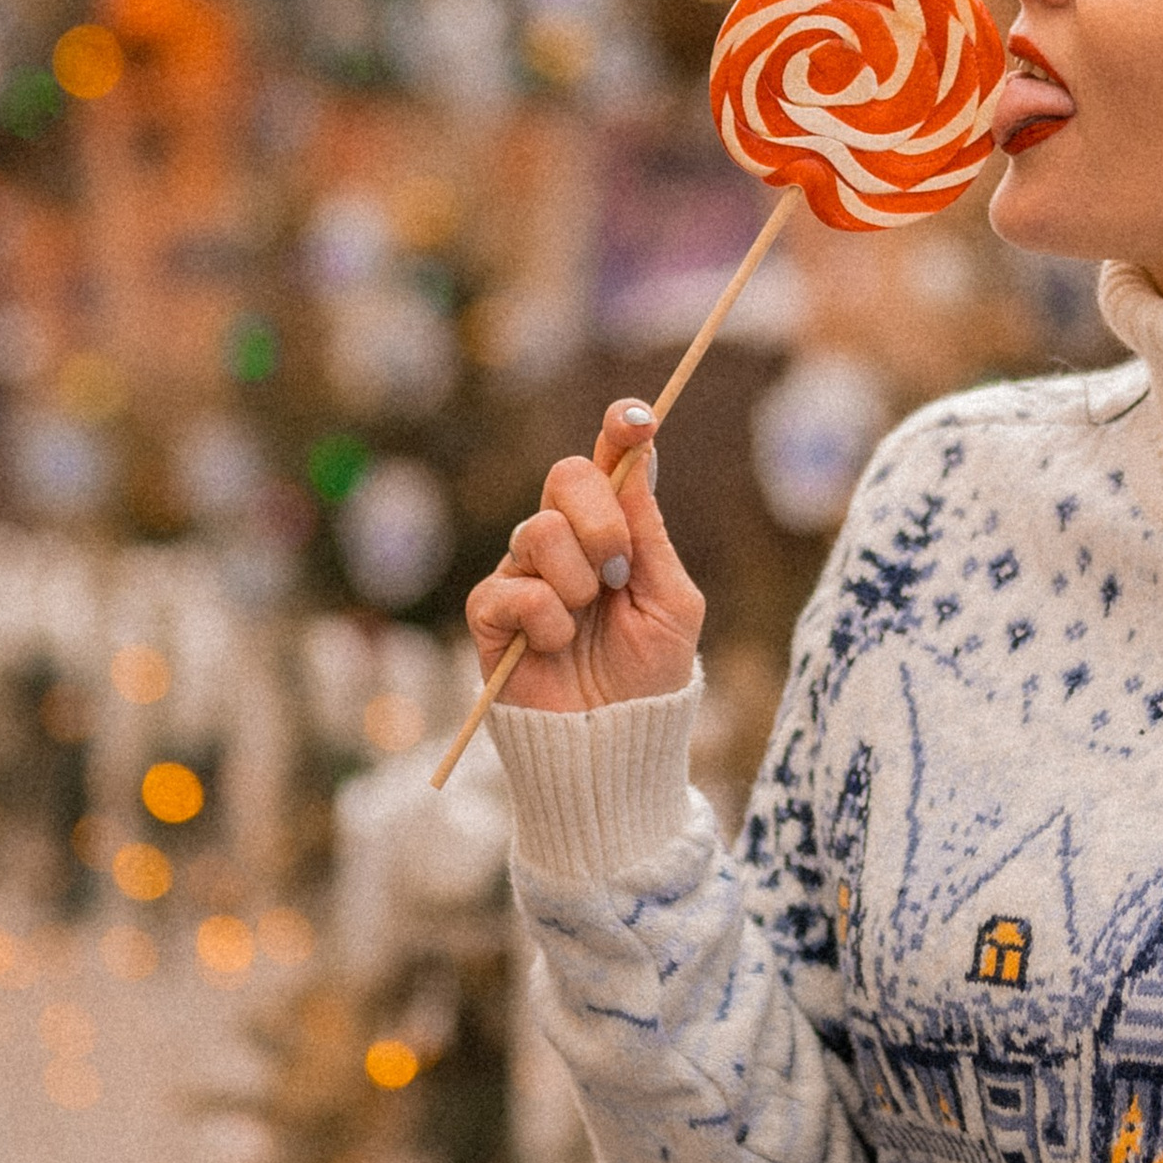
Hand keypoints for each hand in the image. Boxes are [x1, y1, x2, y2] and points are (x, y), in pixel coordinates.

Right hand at [465, 402, 705, 713]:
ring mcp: (524, 574)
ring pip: (538, 531)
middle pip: (566, 476)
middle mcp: (565, 544)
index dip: (619, 431)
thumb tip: (639, 457)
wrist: (616, 744)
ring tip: (586, 624)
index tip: (635, 419)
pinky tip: (554, 647)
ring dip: (577, 582)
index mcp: (614, 533)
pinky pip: (513, 589)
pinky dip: (546, 621)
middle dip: (600, 519)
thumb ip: (649, 532)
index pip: (609, 464)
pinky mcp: (491, 615)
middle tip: (618, 571)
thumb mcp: (671, 601)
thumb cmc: (649, 677)